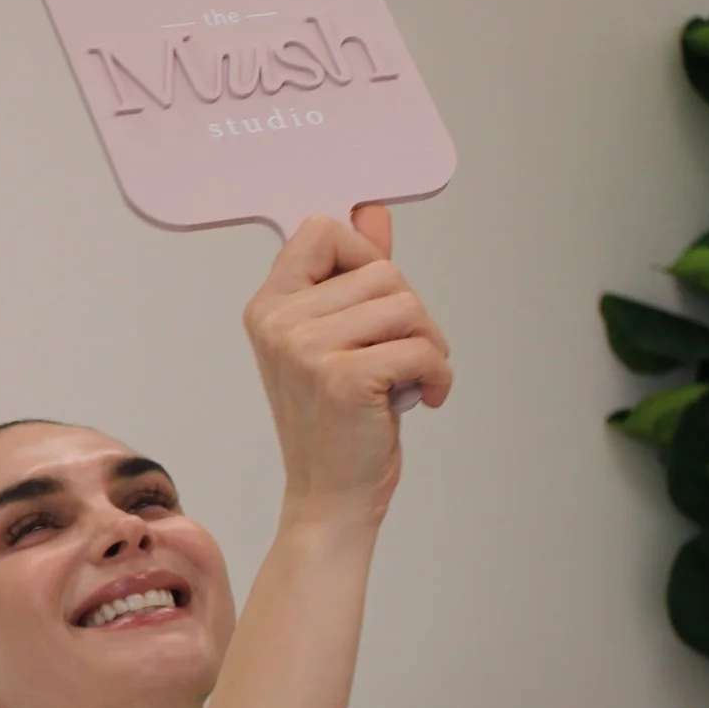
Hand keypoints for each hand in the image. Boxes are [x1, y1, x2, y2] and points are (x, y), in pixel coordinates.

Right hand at [242, 205, 452, 529]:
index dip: (363, 253)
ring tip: (409, 380)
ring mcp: (306, 349)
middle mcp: (279, 322)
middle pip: (382, 270)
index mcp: (269, 306)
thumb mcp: (342, 339)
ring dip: (429, 345)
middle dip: (411, 314)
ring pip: (407, 305)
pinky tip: (424, 399)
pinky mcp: (343, 377)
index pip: (321, 229)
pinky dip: (439, 376)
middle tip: (400, 357)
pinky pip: (421, 347)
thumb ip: (354, 274)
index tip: (374, 300)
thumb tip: (373, 210)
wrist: (330, 497)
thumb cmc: (338, 421)